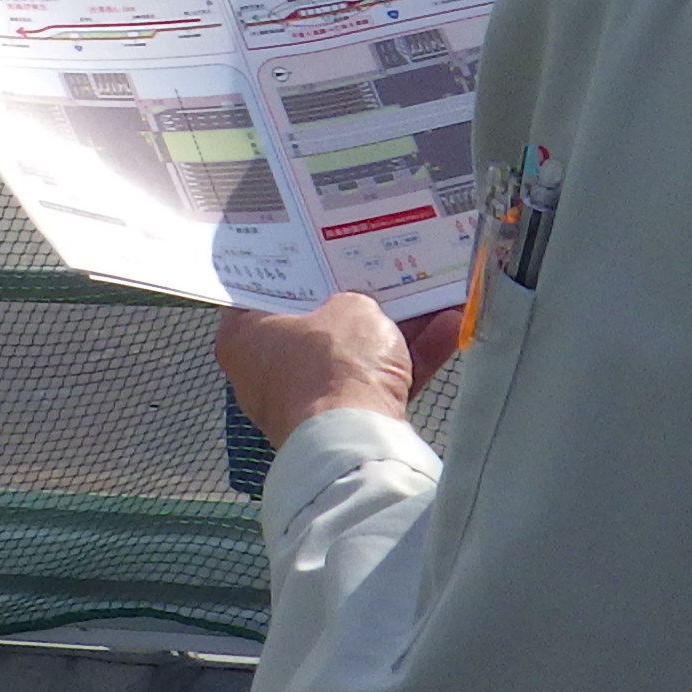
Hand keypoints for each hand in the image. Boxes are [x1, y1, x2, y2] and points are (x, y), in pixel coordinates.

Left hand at [215, 293, 459, 449]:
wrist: (357, 439)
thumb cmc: (333, 363)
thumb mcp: (350, 307)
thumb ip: (352, 301)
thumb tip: (358, 308)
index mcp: (243, 338)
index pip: (262, 293)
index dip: (294, 270)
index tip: (317, 252)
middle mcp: (264, 373)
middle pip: (314, 328)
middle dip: (355, 305)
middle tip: (380, 274)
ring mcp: (303, 404)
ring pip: (354, 358)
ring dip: (396, 332)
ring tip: (431, 298)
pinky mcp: (341, 427)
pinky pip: (376, 386)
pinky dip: (410, 362)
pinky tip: (448, 329)